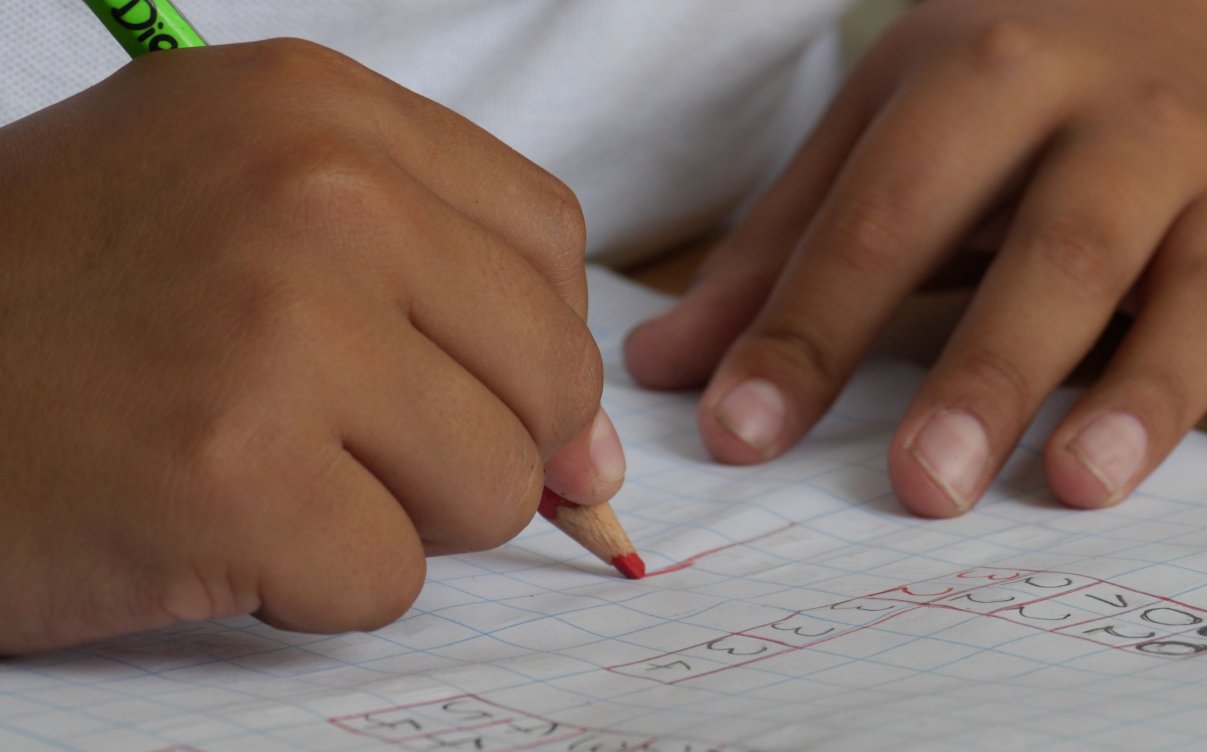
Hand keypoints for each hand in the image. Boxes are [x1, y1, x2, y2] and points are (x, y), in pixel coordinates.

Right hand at [0, 40, 619, 652]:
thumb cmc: (53, 307)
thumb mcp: (238, 215)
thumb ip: (433, 298)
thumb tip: (597, 455)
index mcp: (317, 109)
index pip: (547, 243)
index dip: (523, 342)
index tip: (467, 391)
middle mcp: (316, 193)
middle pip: (547, 372)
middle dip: (471, 444)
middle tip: (339, 446)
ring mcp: (280, 330)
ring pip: (493, 486)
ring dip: (392, 517)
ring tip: (260, 475)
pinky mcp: (236, 475)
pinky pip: (390, 579)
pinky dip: (311, 586)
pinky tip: (206, 529)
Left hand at [624, 0, 1206, 515]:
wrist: (1165, 4)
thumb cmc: (997, 90)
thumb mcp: (878, 128)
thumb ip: (779, 251)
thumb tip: (666, 375)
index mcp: (992, 76)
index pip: (889, 213)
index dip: (810, 328)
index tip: (740, 438)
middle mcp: (1124, 121)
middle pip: (1062, 247)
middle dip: (992, 370)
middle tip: (924, 487)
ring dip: (1152, 388)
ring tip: (1082, 483)